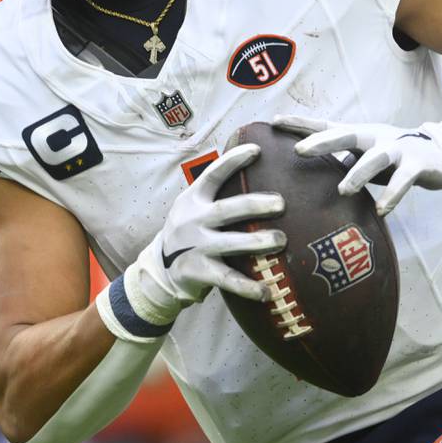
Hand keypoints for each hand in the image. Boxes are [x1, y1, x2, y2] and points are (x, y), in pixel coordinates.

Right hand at [107, 145, 284, 340]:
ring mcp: (195, 247)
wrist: (160, 269)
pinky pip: (227, 279)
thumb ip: (216, 195)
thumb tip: (256, 169)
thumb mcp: (192, 208)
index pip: (213, 175)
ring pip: (229, 243)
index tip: (257, 150)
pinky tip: (267, 291)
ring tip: (281, 240)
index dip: (234, 161)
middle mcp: (192, 220)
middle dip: (255, 204)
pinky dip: (247, 286)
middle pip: (226, 210)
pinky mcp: (198, 271)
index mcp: (192, 200)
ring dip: (257, 241)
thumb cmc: (189, 233)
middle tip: (281, 203)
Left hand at [273, 115, 441, 215]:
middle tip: (299, 151)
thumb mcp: (364, 153)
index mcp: (359, 135)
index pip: (326, 126)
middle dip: (322, 142)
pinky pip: (404, 181)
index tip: (274, 121)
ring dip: (358, 174)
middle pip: (346, 135)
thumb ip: (339, 159)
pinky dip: (393, 195)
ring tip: (344, 190)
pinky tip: (382, 210)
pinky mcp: (418, 165)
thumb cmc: (393, 155)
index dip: (301, 124)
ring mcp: (398, 149)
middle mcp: (375, 138)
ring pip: (376, 159)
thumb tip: (304, 171)